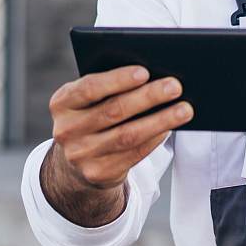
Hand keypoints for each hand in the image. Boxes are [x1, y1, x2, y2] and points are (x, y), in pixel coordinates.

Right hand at [40, 66, 191, 226]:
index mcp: (62, 103)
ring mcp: (81, 154)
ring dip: (160, 120)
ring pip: (127, 135)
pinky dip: (154, 139)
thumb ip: (108, 87)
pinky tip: (170, 127)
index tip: (145, 71)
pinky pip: (133, 154)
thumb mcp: (88, 100)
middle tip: (175, 86)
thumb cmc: (91, 115)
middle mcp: (66, 130)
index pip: (90, 88)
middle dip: (148, 97)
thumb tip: (152, 76)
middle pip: (113, 111)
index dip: (118, 80)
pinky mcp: (97, 173)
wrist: (77, 158)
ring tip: (184, 109)